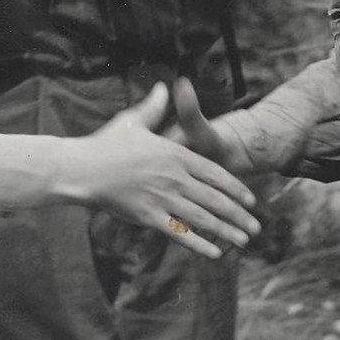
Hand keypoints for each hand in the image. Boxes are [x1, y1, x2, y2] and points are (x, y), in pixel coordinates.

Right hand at [59, 82, 259, 259]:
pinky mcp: (148, 217)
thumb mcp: (134, 121)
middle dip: (238, 214)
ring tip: (244, 241)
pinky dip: (198, 244)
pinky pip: (178, 233)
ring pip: (202, 218)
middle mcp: (174, 178)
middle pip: (214, 199)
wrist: (82, 168)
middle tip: (257, 227)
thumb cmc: (107, 144)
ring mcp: (162, 199)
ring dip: (226, 231)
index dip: (235, 188)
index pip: (214, 174)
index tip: (251, 200)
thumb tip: (166, 85)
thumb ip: (155, 106)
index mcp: (175, 155)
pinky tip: (215, 254)